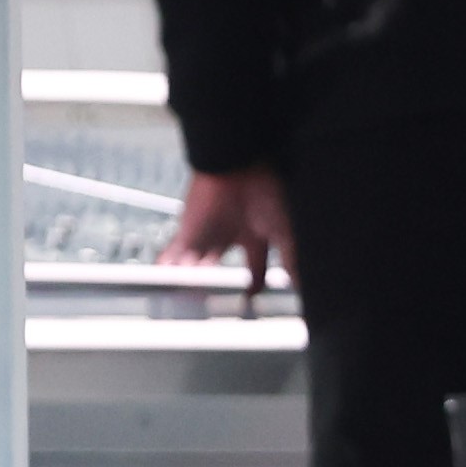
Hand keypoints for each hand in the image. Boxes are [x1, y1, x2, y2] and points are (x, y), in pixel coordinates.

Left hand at [160, 165, 296, 297]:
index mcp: (255, 234)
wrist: (238, 167)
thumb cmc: (265, 192)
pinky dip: (168, 264)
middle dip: (214, 277)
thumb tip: (302, 286)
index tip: (251, 296)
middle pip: (218, 260)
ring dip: (190, 275)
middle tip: (208, 299)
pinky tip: (163, 275)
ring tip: (183, 297)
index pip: (255, 265)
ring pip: (195, 258)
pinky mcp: (188, 230)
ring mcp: (207, 232)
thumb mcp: (284, 233)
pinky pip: (173, 251)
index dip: (254, 283)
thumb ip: (292, 261)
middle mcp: (229, 233)